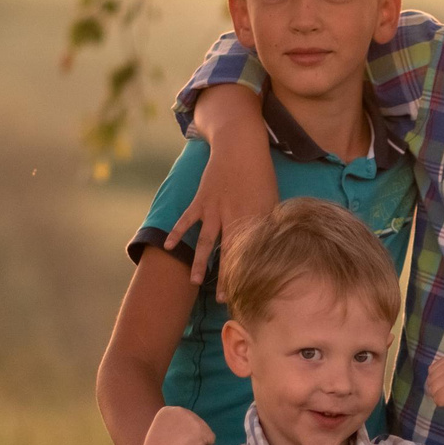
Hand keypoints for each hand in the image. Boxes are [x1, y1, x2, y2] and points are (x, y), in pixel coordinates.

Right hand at [140, 407, 217, 444]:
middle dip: (191, 437)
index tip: (172, 443)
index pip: (184, 421)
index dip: (182, 435)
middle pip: (196, 424)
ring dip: (197, 443)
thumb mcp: (161, 434)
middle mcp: (179, 409)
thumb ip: (174, 429)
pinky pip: (210, 439)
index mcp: (167, 411)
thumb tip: (189, 434)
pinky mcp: (200, 428)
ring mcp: (191, 417)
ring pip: (204, 431)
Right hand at [167, 124, 277, 293]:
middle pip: (229, 253)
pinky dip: (176, 233)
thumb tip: (274, 245)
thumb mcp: (272, 198)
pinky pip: (187, 220)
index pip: (253, 253)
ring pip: (206, 241)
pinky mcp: (202, 200)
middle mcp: (234, 216)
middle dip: (226, 277)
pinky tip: (169, 247)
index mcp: (256, 217)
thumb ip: (270, 222)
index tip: (250, 292)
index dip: (250, 273)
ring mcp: (215, 209)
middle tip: (224, 299)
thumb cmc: (261, 173)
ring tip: (196, 282)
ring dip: (201, 263)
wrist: (240, 145)